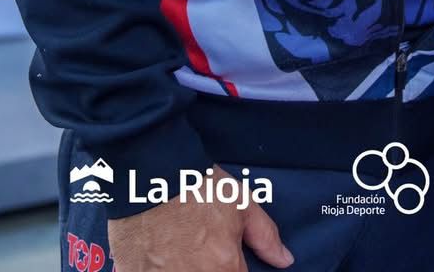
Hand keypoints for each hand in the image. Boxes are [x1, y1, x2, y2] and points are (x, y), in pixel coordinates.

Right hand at [107, 179, 291, 271]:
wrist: (148, 172)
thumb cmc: (197, 185)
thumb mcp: (241, 203)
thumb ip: (265, 236)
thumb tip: (285, 260)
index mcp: (224, 268)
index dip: (234, 271)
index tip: (229, 262)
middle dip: (211, 269)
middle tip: (203, 255)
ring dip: (184, 269)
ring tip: (180, 254)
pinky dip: (158, 271)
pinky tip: (160, 259)